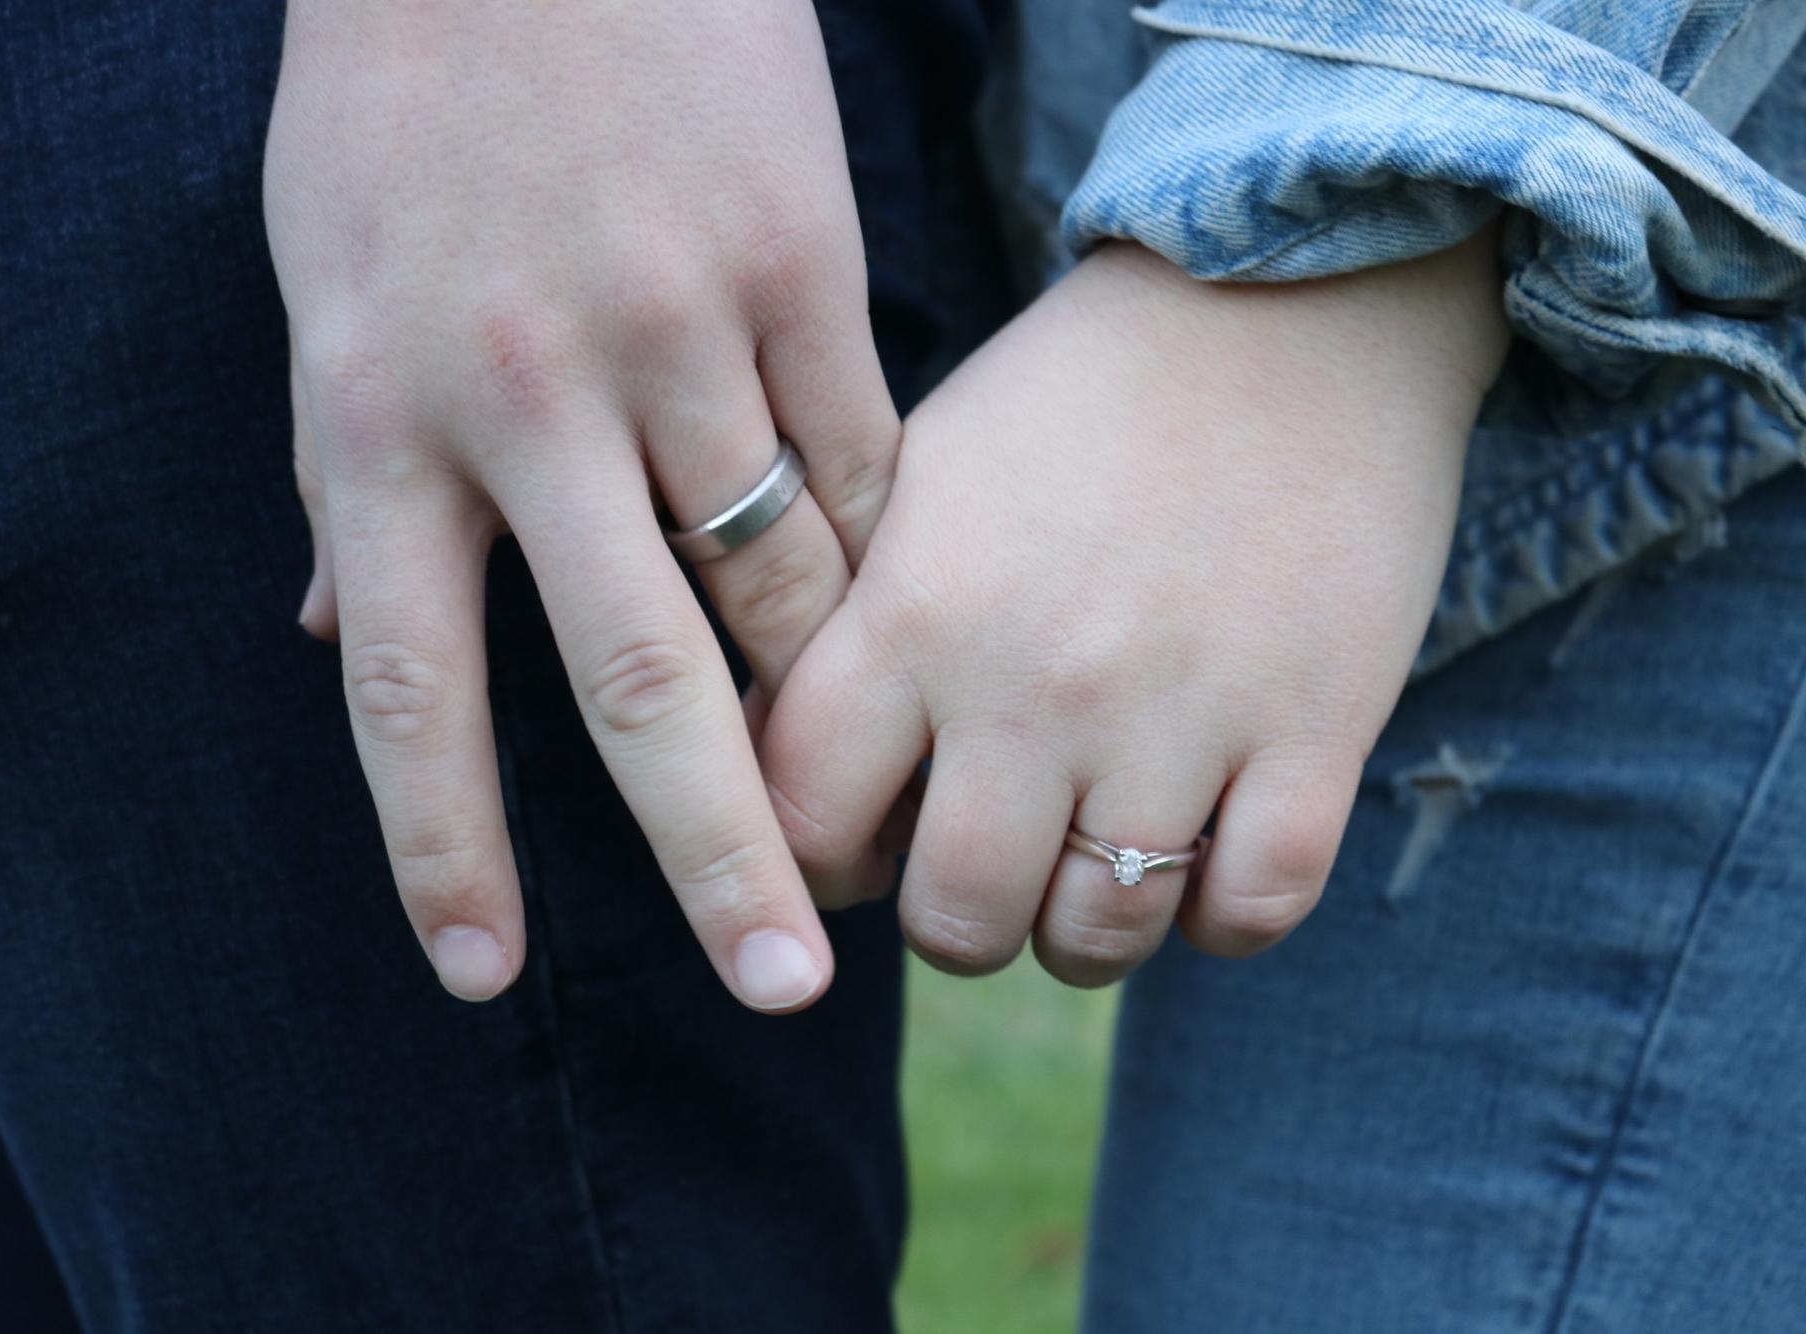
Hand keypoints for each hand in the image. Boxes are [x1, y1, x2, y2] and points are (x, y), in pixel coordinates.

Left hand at [264, 0, 901, 1009]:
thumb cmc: (399, 111)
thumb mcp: (319, 295)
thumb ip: (344, 489)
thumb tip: (337, 654)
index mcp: (380, 425)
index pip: (413, 695)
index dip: (445, 851)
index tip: (484, 979)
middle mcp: (529, 404)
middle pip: (638, 684)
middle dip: (717, 860)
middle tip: (781, 988)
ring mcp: (674, 336)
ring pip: (783, 582)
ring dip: (827, 705)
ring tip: (866, 790)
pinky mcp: (794, 270)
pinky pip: (858, 462)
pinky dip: (874, 555)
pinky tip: (895, 607)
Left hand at [760, 237, 1508, 983]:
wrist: (1293, 298)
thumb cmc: (1078, 398)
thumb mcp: (921, 479)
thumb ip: (847, 625)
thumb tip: (776, 763)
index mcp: (916, 610)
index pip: (804, 819)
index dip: (813, 860)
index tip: (855, 844)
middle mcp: (1034, 682)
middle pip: (954, 920)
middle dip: (954, 917)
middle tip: (981, 867)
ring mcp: (1181, 715)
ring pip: (1096, 941)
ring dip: (1080, 929)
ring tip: (1087, 864)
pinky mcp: (1317, 729)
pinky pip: (1251, 914)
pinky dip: (1220, 915)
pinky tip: (1201, 855)